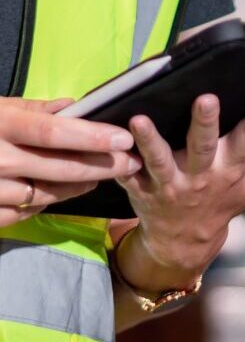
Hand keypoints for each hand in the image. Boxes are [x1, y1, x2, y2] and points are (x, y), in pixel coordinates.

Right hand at [0, 95, 140, 230]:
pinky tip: (51, 191)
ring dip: (76, 186)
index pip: (52, 130)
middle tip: (130, 162)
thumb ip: (28, 109)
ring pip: (46, 194)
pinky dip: (41, 201)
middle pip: (58, 167)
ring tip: (96, 175)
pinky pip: (26, 213)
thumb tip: (72, 106)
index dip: (92, 135)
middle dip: (100, 165)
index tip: (123, 137)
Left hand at [118, 96, 244, 286]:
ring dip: (149, 141)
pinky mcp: (141, 191)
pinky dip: (118, 163)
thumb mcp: (241, 186)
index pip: (242, 145)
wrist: (185, 241)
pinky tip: (110, 145)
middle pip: (202, 146)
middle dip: (205, 123)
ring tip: (139, 120)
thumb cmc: (216, 200)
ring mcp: (168, 185)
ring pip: (159, 160)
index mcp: (225, 170)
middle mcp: (198, 176)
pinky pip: (127, 176)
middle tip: (206, 99)